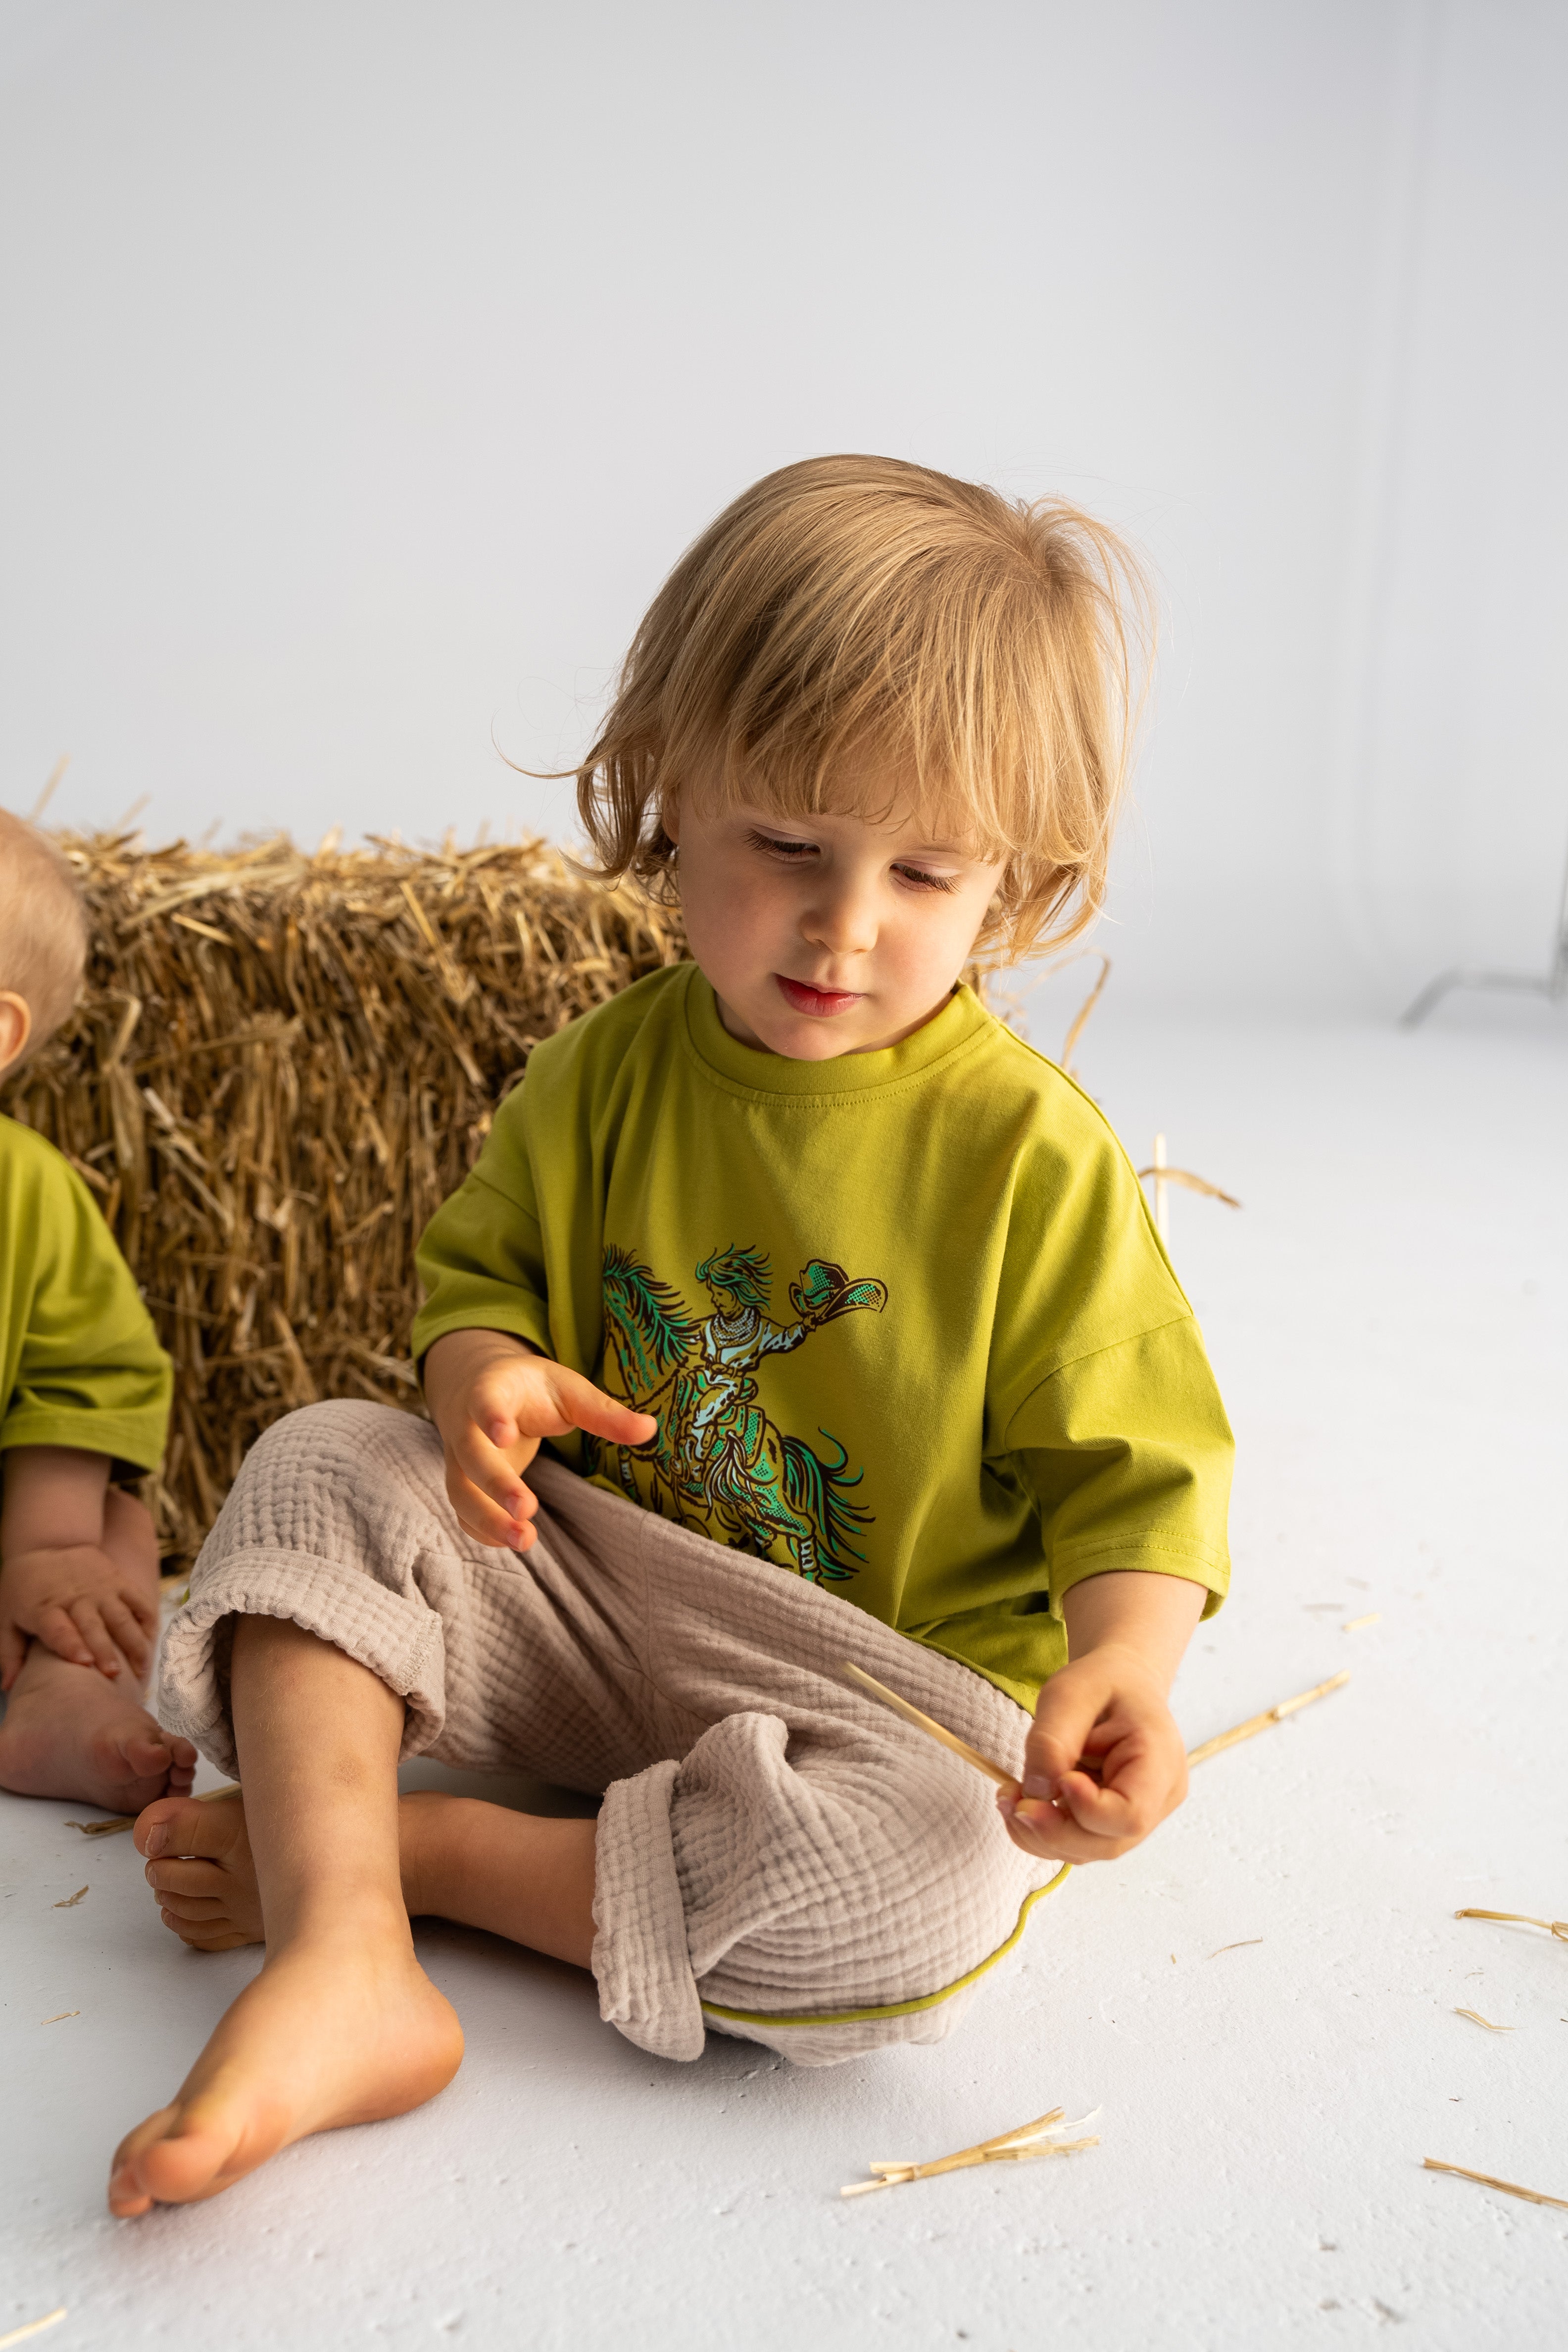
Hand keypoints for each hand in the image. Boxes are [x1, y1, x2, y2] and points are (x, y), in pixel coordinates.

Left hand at [0, 1540, 158, 1687]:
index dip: (72, 1645)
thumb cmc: (23, 1589)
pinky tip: (151, 1643)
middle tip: (115, 1675)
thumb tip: (9, 1686)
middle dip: (105, 1650)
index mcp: (45, 1608)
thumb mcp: (6, 1618)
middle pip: (93, 1627)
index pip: (59, 1628)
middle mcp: (76, 1598)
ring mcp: (101, 1589)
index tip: (84, 1663)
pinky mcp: (119, 1581)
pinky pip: (139, 1601)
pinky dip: (148, 1621)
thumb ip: (9, 1653)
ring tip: (141, 1669)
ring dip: (133, 1643)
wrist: (47, 1544)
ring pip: (122, 1617)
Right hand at [422, 1327, 656, 1548]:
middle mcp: (466, 1426)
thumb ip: (603, 1412)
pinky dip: (484, 1530)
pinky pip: (464, 1512)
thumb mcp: (568, 1390)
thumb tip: (650, 1430)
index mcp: (493, 1390)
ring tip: (524, 1541)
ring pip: (461, 1492)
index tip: (504, 1435)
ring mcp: (460, 1459)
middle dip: (495, 1483)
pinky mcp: (464, 1484)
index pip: (485, 1400)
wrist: (480, 1390)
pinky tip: (513, 1540)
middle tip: (526, 1508)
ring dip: (488, 1518)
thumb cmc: (532, 1391)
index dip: (491, 1416)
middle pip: (472, 1456)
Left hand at [999, 1642, 1189, 1863]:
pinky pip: (1077, 1842)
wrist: (1122, 1681)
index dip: (1087, 1809)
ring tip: (1009, 1797)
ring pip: (1087, 1850)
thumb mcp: (1071, 1692)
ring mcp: (1137, 1817)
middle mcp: (1158, 1800)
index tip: (1057, 1779)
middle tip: (1010, 1800)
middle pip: (1106, 1843)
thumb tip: (1036, 1791)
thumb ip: (1052, 1740)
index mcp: (1160, 1762)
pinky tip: (1020, 1803)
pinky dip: (1041, 1831)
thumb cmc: (1104, 1682)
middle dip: (1052, 1829)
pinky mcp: (1111, 1822)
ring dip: (1040, 1834)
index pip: (1131, 1813)